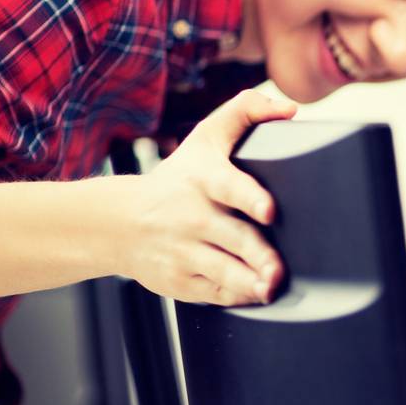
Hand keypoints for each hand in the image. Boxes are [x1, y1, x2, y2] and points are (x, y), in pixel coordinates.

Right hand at [119, 88, 295, 305]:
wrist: (117, 222)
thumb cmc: (177, 179)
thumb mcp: (205, 139)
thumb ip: (245, 113)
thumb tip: (288, 109)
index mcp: (202, 180)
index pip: (228, 186)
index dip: (251, 198)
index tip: (270, 211)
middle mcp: (192, 217)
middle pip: (234, 239)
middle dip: (260, 256)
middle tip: (279, 268)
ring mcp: (185, 252)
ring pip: (224, 272)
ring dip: (250, 282)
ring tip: (271, 285)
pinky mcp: (181, 281)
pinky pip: (215, 293)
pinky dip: (237, 295)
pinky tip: (255, 292)